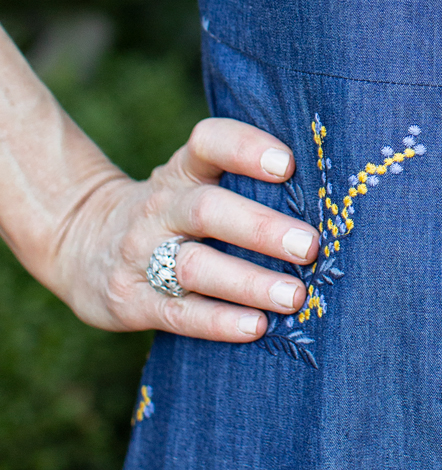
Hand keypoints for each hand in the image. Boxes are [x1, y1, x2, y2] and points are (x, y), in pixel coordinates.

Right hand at [46, 116, 316, 341]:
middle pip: (208, 210)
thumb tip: (332, 198)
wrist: (81, 243)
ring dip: (248, 281)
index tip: (286, 164)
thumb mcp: (192, 183)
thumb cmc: (173, 212)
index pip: (208, 142)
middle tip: (311, 246)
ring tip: (294, 295)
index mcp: (183, 171)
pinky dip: (219, 321)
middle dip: (261, 228)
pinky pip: (177, 312)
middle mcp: (160, 207)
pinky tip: (256, 327)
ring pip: (194, 265)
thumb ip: (243, 184)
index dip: (245, 148)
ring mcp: (141, 254)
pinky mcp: (131, 300)